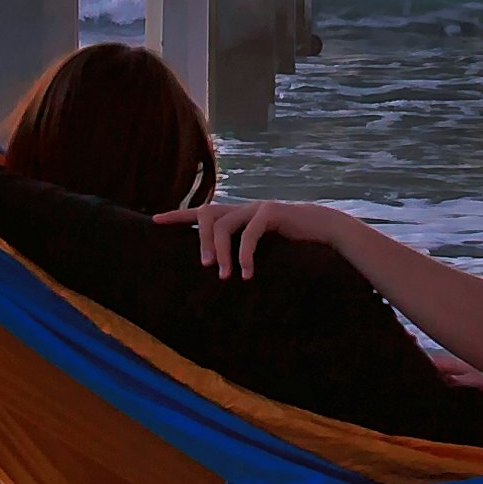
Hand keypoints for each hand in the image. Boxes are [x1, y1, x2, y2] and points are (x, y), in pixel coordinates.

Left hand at [173, 196, 367, 281]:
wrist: (327, 232)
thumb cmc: (294, 247)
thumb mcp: (264, 252)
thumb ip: (244, 254)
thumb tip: (221, 275)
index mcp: (239, 217)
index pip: (203, 213)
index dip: (178, 216)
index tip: (155, 220)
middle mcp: (244, 208)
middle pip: (208, 215)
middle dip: (200, 240)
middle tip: (203, 266)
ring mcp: (256, 208)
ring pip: (225, 225)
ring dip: (221, 252)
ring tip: (222, 275)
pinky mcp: (271, 212)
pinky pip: (249, 233)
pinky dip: (245, 255)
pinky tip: (247, 274)